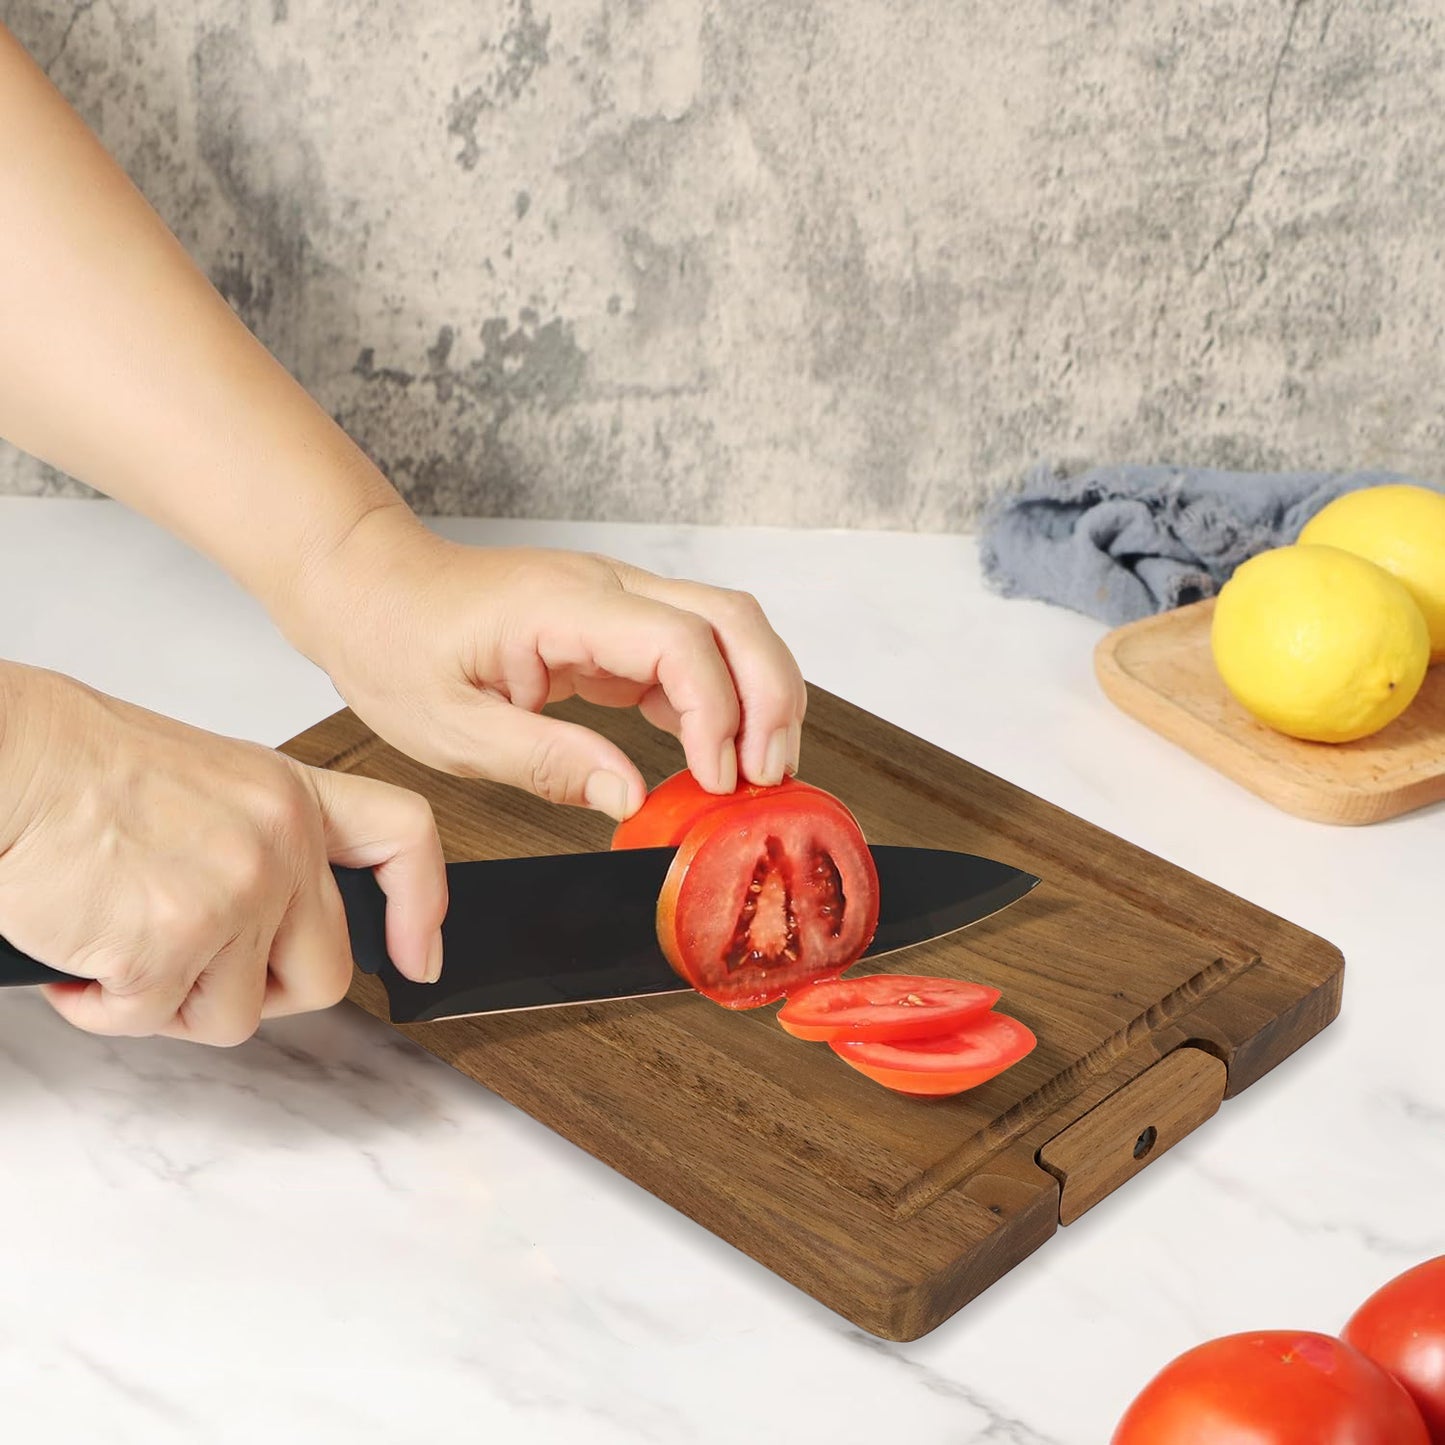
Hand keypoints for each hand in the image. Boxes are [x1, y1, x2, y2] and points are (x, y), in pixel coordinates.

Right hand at [0, 664, 446, 1044]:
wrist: (10, 760)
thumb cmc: (85, 768)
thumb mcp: (211, 782)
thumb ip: (262, 844)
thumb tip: (276, 927)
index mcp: (293, 797)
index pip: (404, 838)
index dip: (421, 905)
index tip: (417, 955)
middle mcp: (279, 844)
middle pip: (324, 972)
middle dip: (260, 992)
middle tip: (197, 974)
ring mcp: (233, 895)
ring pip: (237, 1014)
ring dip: (174, 1005)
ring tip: (119, 953)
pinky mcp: (171, 943)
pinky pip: (153, 1021)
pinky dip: (106, 1008)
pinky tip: (78, 962)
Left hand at [286, 506, 807, 819]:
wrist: (370, 589)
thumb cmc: (395, 643)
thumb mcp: (452, 727)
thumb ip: (547, 762)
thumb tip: (630, 798)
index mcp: (562, 605)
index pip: (679, 643)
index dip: (717, 712)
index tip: (714, 779)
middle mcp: (604, 588)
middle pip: (732, 618)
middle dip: (771, 695)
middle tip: (768, 775)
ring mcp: (615, 600)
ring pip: (727, 628)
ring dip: (759, 694)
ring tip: (755, 771)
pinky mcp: (614, 625)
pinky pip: (691, 653)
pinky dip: (719, 702)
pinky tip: (711, 754)